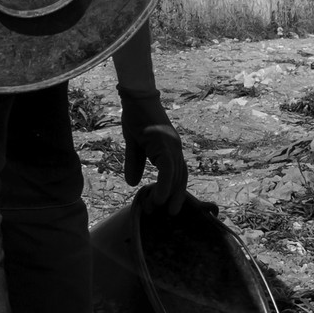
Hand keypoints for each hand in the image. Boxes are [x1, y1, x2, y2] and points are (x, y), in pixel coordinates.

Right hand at [119, 89, 188, 213]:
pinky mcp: (165, 144)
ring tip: (160, 209)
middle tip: (168, 215)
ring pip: (176, 175)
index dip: (174, 190)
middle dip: (175, 197)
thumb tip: (133, 183)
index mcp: (170, 148)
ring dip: (169, 195)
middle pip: (181, 177)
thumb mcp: (134, 145)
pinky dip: (165, 185)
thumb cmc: (136, 117)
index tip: (168, 206)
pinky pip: (168, 169)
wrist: (136, 97)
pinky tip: (158, 197)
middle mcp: (176, 148)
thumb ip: (136, 163)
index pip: (178, 173)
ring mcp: (172, 145)